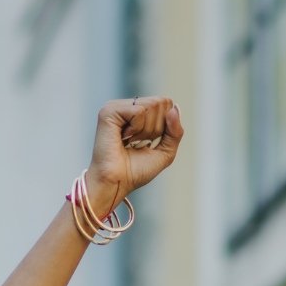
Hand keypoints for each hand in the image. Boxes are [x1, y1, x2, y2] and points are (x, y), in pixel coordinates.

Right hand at [84, 97, 183, 215]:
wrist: (117, 183)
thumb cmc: (135, 172)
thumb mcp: (165, 152)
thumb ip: (175, 132)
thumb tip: (175, 108)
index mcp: (138, 113)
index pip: (166, 103)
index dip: (165, 125)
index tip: (148, 142)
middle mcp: (127, 107)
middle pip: (161, 102)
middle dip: (157, 129)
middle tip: (138, 143)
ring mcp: (117, 107)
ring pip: (152, 105)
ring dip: (147, 131)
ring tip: (130, 142)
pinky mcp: (109, 111)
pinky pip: (139, 110)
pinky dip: (137, 129)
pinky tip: (123, 138)